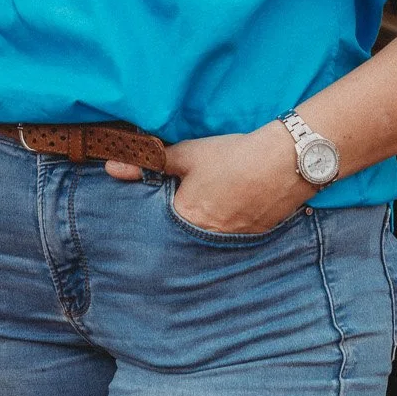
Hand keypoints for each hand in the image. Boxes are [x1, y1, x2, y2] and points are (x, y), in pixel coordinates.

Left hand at [105, 123, 307, 234]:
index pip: (161, 223)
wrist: (285, 162)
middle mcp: (207, 239)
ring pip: (210, 237)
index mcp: (186, 220)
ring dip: (209, 223)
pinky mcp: (255, 236)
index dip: (162, 209)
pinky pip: (233, 235)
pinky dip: (231, 222)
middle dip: (183, 222)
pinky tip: (238, 204)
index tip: (165, 196)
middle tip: (194, 198)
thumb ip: (150, 162)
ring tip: (216, 200)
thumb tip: (111, 168)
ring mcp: (233, 241)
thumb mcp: (188, 154)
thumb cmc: (232, 156)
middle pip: (185, 235)